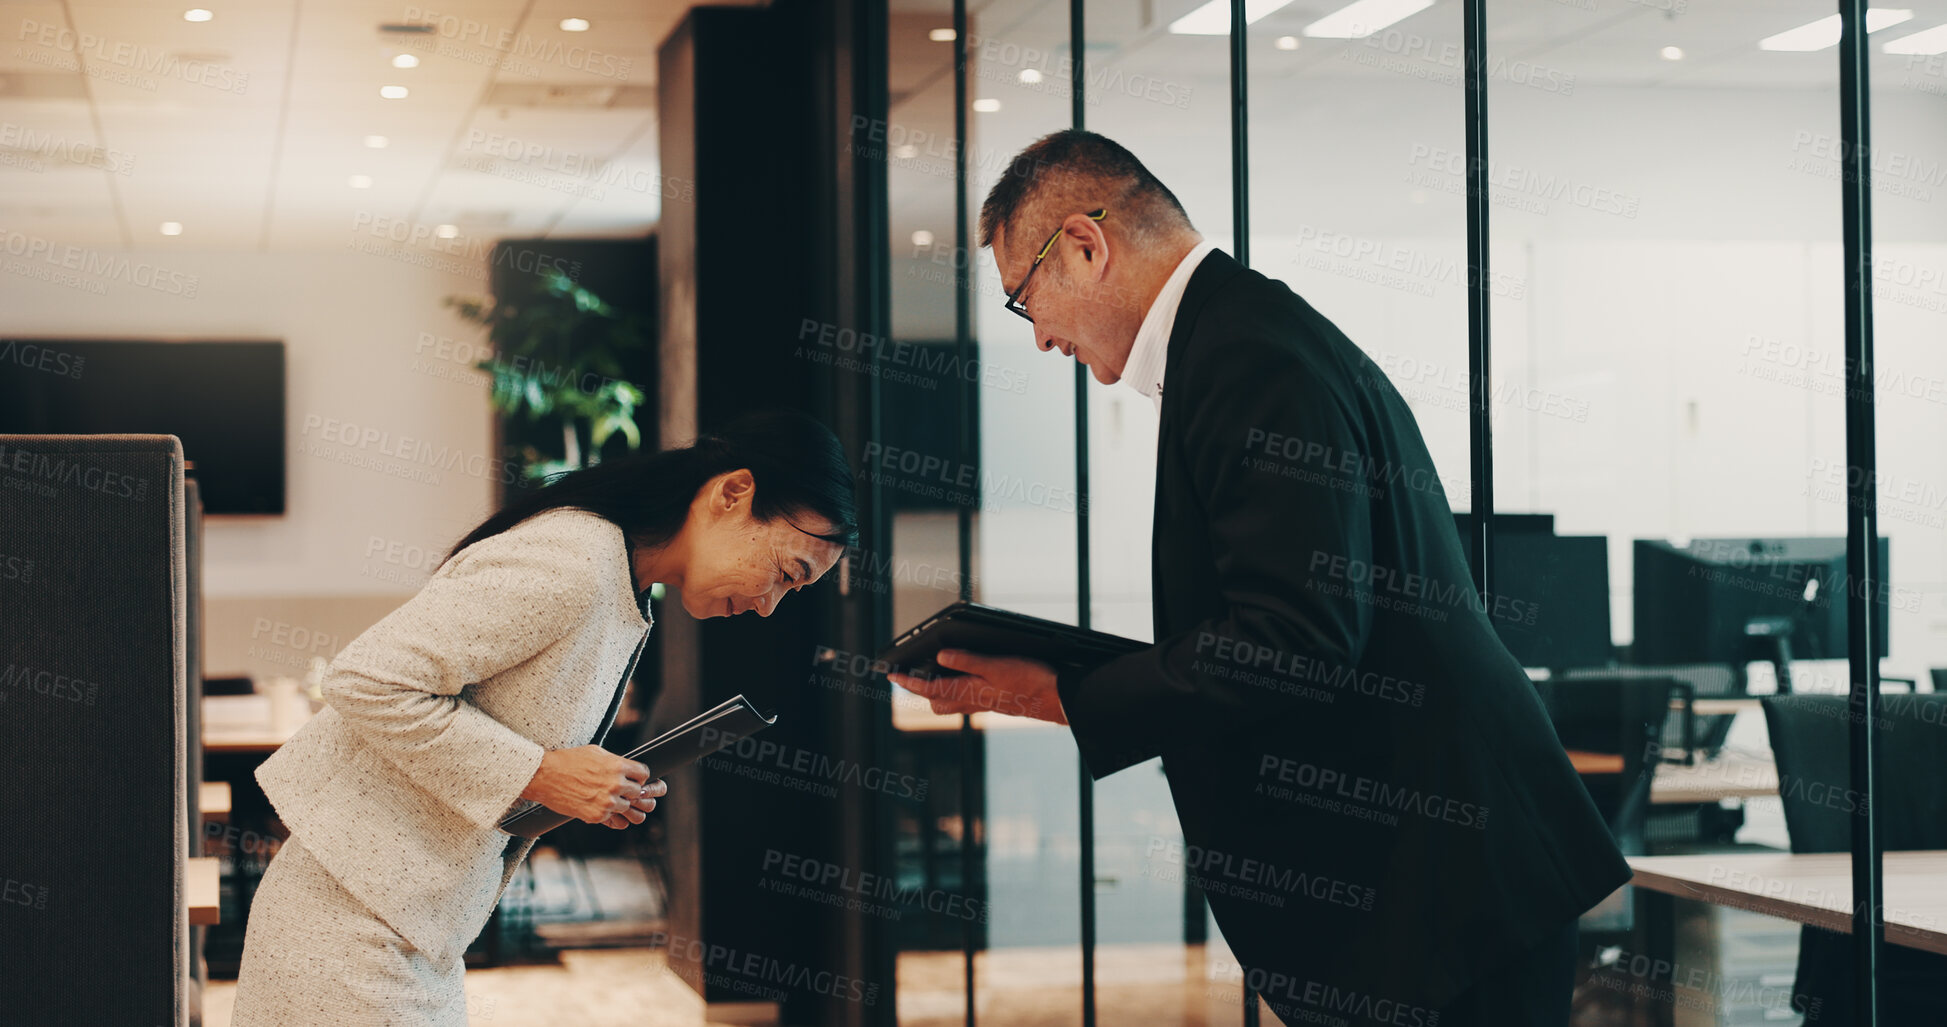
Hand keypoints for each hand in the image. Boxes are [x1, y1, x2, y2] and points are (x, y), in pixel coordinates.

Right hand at [520, 745, 661, 828]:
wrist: (544, 776)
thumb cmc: (568, 761)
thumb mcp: (596, 753)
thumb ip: (616, 761)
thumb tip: (628, 768)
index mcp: (618, 766)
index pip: (644, 774)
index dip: (638, 776)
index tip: (633, 778)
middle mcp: (616, 784)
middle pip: (639, 792)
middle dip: (631, 790)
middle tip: (619, 789)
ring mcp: (608, 802)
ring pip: (627, 807)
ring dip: (620, 803)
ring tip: (606, 797)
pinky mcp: (597, 816)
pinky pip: (612, 818)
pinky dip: (607, 813)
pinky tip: (596, 804)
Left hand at [887, 650, 1066, 724]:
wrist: (1058, 699)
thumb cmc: (1031, 681)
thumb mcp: (998, 665)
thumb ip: (968, 661)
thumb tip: (940, 657)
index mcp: (970, 691)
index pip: (931, 688)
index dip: (910, 681)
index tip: (892, 675)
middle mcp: (974, 700)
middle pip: (938, 701)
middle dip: (922, 690)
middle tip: (909, 675)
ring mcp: (985, 703)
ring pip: (953, 702)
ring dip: (940, 691)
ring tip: (932, 674)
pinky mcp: (997, 702)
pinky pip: (969, 699)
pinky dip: (959, 689)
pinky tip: (967, 678)